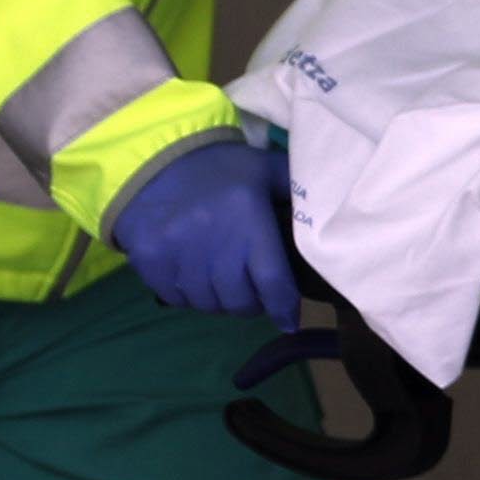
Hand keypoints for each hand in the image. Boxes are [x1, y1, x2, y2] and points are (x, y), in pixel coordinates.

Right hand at [111, 133, 300, 324]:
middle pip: (240, 301)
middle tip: (252, 292)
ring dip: (220, 301)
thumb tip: (329, 216)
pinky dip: (189, 296)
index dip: (284, 308)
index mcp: (248, 218)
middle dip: (252, 303)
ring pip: (208, 304)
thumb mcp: (263, 169)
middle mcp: (214, 240)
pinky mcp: (150, 261)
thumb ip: (296, 191)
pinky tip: (193, 275)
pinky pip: (177, 298)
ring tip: (222, 282)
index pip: (272, 282)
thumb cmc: (219, 169)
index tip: (289, 320)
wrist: (152, 159)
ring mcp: (178, 253)